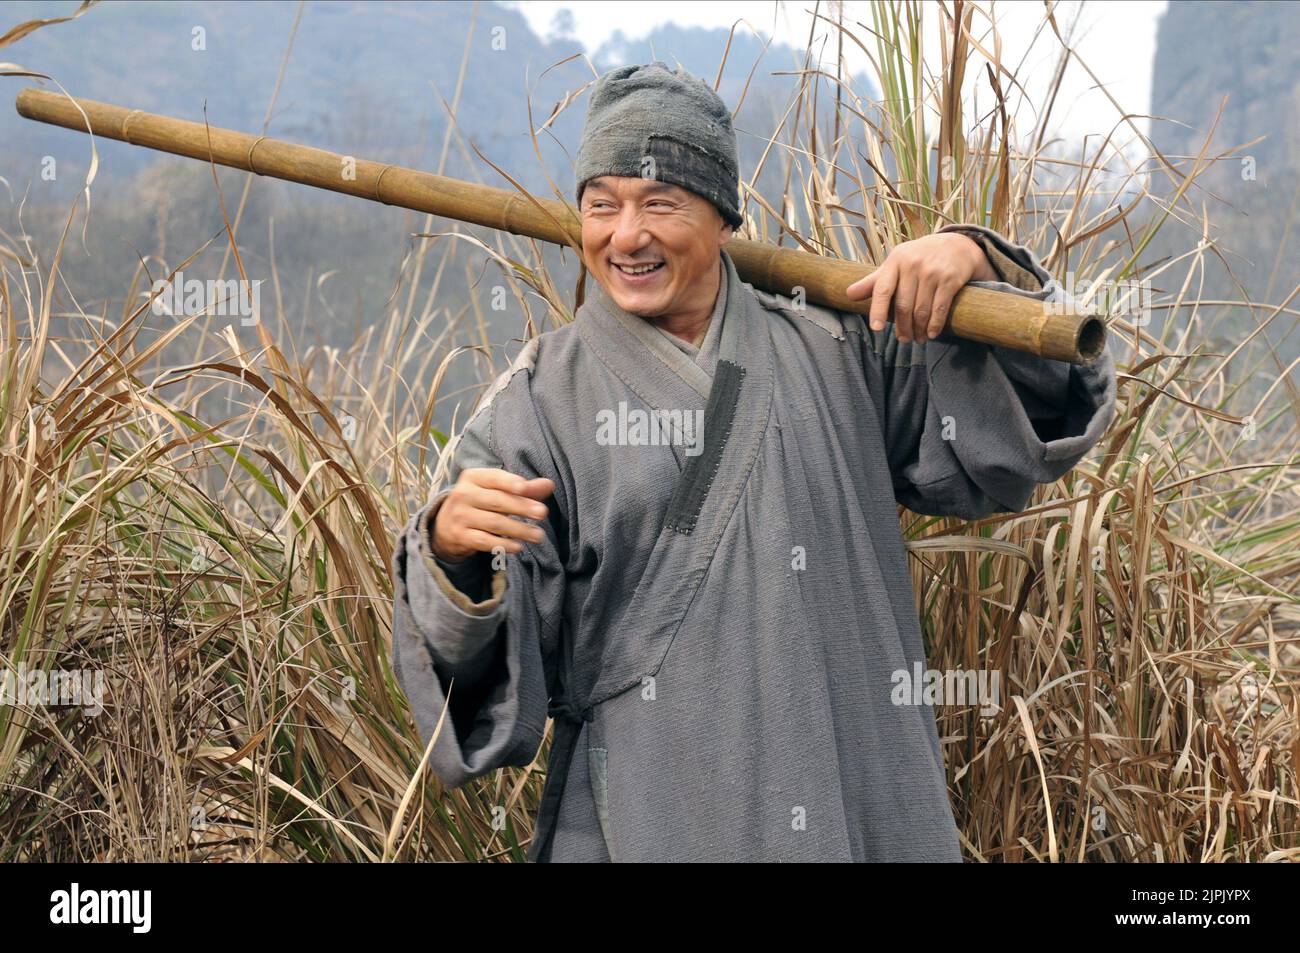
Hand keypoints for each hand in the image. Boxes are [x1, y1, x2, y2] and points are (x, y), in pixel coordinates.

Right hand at [432, 468, 555, 561]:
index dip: (509, 482)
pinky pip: (484, 541)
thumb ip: (524, 489)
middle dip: (521, 507)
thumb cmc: (480, 503)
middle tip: (542, 513)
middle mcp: (463, 494)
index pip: (493, 477)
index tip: (525, 487)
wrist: (445, 527)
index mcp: (473, 477)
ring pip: (494, 523)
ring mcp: (460, 516)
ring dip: (519, 530)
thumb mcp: (496, 491)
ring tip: (538, 535)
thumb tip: (549, 485)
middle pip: (497, 500)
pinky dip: (502, 545)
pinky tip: (519, 547)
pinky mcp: (460, 536)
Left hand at [844, 232, 997, 341]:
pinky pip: (940, 308)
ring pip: (921, 310)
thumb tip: (848, 294)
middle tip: (903, 340)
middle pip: (903, 305)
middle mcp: (912, 265)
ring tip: (917, 339)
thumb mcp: (895, 264)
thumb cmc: (918, 258)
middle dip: (902, 327)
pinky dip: (935, 325)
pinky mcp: (950, 279)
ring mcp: (932, 272)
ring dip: (919, 330)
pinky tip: (932, 334)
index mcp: (895, 261)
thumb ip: (873, 281)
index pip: (882, 289)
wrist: (956, 245)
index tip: (876, 329)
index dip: (877, 310)